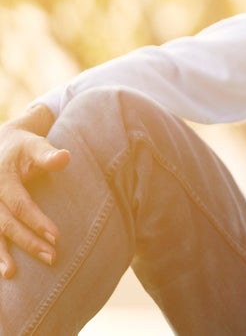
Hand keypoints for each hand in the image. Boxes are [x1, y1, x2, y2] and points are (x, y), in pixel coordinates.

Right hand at [0, 106, 70, 277]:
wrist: (1, 145)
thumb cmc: (24, 147)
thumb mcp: (35, 145)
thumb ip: (47, 154)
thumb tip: (65, 157)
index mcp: (2, 178)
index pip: (19, 204)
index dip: (36, 221)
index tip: (57, 237)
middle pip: (6, 223)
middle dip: (27, 242)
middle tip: (51, 258)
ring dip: (1, 254)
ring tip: (12, 274)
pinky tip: (1, 269)